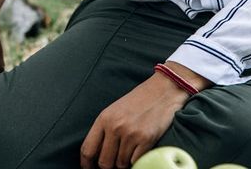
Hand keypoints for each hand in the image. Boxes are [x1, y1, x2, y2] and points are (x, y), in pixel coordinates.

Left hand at [80, 65, 209, 168]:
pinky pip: (135, 163)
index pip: (87, 150)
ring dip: (125, 161)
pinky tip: (141, 147)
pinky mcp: (146, 140)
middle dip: (110, 165)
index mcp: (104, 118)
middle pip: (104, 163)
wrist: (163, 90)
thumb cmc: (139, 100)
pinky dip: (137, 160)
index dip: (87, 164)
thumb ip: (105, 130)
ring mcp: (131, 134)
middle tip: (116, 159)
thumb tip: (97, 156)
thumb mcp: (116, 110)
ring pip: (121, 165)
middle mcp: (115, 126)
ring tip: (132, 147)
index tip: (90, 168)